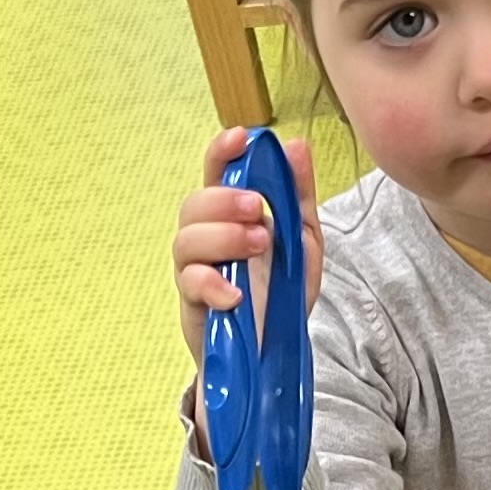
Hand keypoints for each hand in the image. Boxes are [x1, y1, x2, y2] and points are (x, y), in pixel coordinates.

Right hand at [173, 124, 325, 391]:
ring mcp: (195, 270)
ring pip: (186, 240)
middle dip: (224, 201)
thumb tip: (296, 145)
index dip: (222, 152)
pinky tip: (236, 293)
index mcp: (231, 215)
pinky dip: (214, 285)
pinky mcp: (192, 304)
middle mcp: (206, 237)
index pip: (216, 172)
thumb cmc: (281, 292)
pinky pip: (190, 285)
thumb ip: (299, 194)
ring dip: (223, 237)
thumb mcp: (303, 240)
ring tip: (259, 245)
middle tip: (258, 210)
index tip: (240, 138)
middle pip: (194, 204)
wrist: (276, 352)